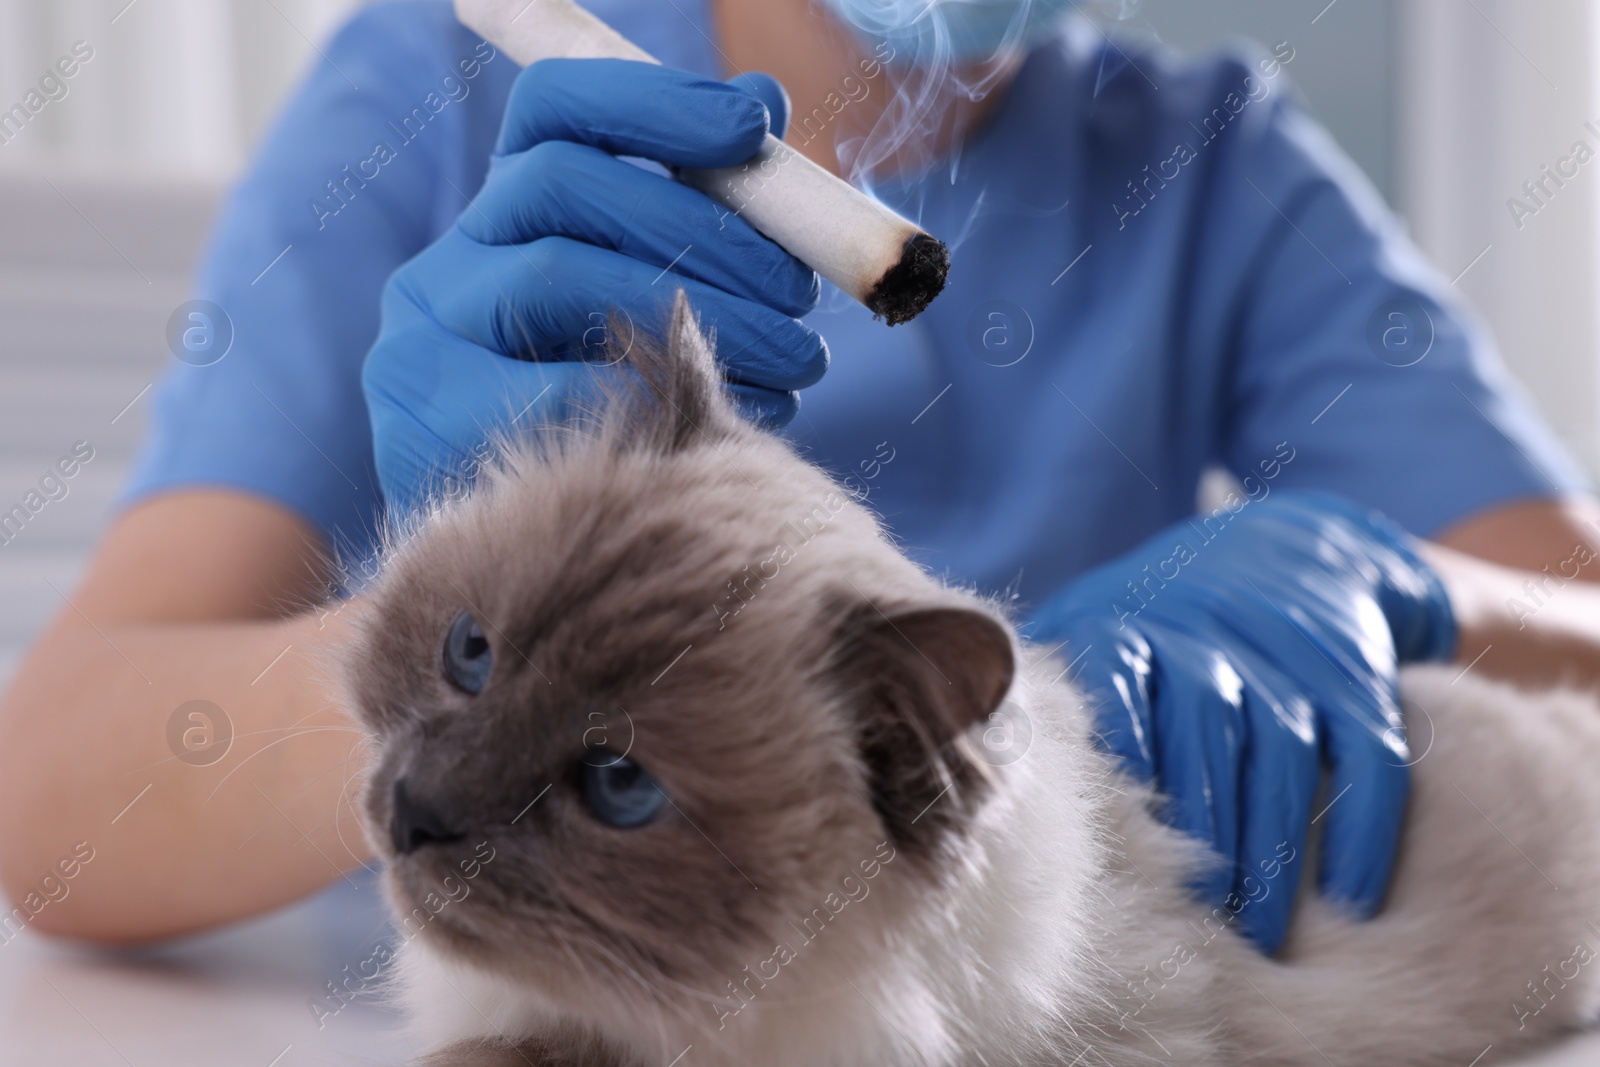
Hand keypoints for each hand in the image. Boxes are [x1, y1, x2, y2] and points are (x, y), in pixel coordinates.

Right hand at [362, 59, 825, 514]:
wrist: (519, 588)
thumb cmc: (615, 444)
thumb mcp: (664, 333)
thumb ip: (703, 226)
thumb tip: (766, 102)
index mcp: (502, 225)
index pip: (554, 114)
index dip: (653, 103)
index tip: (754, 125)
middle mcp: (446, 268)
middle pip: (562, 186)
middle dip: (703, 229)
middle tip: (799, 291)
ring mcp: (421, 343)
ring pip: (557, 277)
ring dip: (698, 312)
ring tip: (793, 361)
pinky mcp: (422, 423)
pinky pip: (550, 388)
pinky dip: (649, 395)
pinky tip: (727, 422)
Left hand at [1030, 490, 1456, 953]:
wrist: (1296, 549)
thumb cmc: (1164, 624)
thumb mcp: (1094, 632)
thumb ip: (1050, 699)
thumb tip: (979, 781)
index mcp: (1127, 626)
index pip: (1115, 692)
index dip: (1119, 770)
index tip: (1112, 857)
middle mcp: (1209, 632)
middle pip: (1206, 733)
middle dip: (1202, 833)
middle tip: (1193, 927)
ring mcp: (1287, 650)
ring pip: (1288, 752)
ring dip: (1279, 849)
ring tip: (1263, 935)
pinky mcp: (1357, 672)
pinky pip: (1370, 755)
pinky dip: (1367, 829)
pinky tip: (1355, 898)